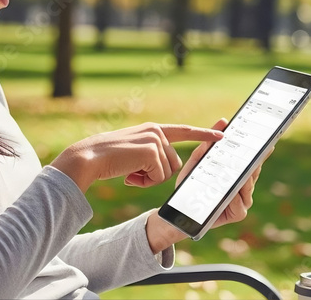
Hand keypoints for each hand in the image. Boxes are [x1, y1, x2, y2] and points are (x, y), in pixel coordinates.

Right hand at [52, 122, 223, 191]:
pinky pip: (159, 177)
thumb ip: (151, 153)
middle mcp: (156, 131)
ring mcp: (155, 140)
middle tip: (133, 173)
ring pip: (168, 172)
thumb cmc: (107, 159)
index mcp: (153, 129)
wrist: (88, 158)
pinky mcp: (151, 151)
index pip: (184, 131)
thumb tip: (169, 167)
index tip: (222, 135)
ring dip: (149, 179)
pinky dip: (144, 181)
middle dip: (156, 175)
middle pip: (175, 163)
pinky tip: (128, 174)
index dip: (204, 134)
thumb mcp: (133, 152)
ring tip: (129, 171)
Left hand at [174, 118, 269, 229]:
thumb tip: (223, 121)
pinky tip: (231, 195)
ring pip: (248, 187)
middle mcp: (243, 186)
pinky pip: (240, 204)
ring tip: (241, 172)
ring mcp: (242, 201)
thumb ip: (208, 142)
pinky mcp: (237, 214)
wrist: (181, 209)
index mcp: (236, 173)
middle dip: (253, 163)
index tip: (268, 142)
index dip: (261, 152)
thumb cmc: (191, 184)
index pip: (251, 160)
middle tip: (254, 154)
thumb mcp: (198, 160)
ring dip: (244, 180)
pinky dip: (235, 199)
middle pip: (252, 172)